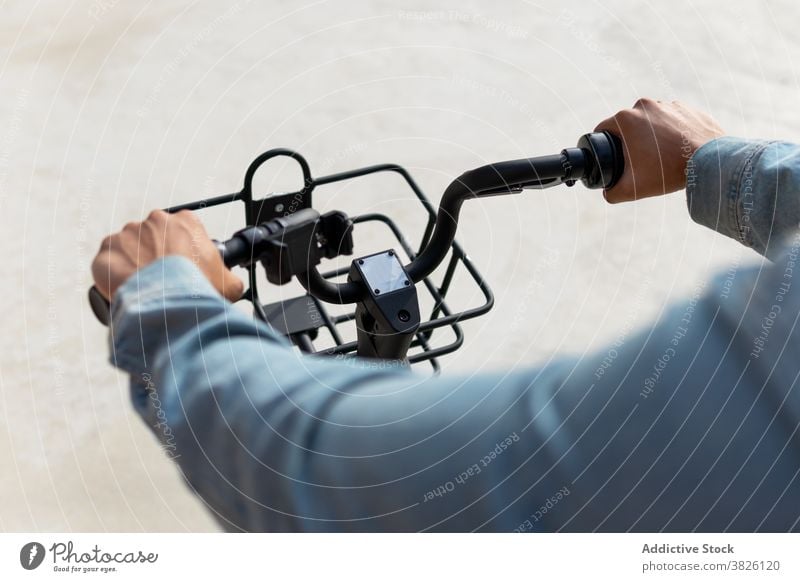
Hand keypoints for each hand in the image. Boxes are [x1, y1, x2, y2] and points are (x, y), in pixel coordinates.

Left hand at [91, 210, 243, 301]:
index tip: (183, 270)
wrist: (171, 305)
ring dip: (133, 267)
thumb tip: (229, 284)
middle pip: (153, 239)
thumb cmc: (202, 291)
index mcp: (186, 222)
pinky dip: (112, 278)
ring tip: (144, 292)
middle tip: (164, 283)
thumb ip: (229, 277)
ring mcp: (128, 234)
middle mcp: (155, 221)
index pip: (183, 232)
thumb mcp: (231, 284)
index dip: (183, 253)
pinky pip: (107, 264)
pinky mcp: (106, 251)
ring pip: (128, 250)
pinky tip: (126, 293)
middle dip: (155, 258)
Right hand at [594, 98, 724, 202]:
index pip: (602, 129)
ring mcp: (668, 105)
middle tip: (638, 162)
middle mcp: (645, 106)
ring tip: (660, 157)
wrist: (710, 161)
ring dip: (651, 136)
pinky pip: (672, 121)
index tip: (610, 157)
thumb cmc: (668, 172)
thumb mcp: (632, 189)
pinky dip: (671, 133)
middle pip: (627, 125)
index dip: (602, 145)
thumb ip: (611, 193)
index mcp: (626, 119)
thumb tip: (607, 192)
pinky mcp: (687, 109)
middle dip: (629, 142)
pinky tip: (677, 150)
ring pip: (650, 122)